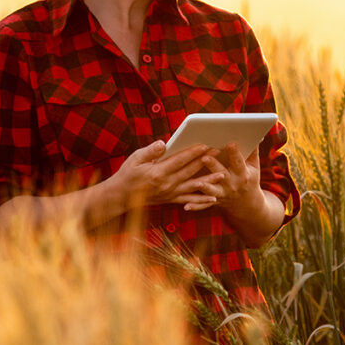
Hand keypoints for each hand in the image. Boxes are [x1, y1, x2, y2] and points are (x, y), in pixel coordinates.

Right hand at [105, 140, 224, 210]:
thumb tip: (164, 143)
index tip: (205, 145)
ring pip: (193, 187)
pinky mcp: (171, 199)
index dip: (193, 152)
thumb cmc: (128, 174)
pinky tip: (214, 198)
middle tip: (219, 152)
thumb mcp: (135, 159)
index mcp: (157, 172)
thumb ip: (150, 151)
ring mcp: (170, 193)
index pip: (179, 160)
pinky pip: (189, 201)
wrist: (122, 196)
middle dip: (206, 161)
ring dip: (209, 181)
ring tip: (222, 174)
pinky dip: (202, 200)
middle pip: (190, 171)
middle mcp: (166, 184)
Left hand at [197, 142, 263, 214]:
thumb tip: (258, 135)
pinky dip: (195, 206)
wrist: (247, 204)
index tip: (230, 143)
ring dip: (205, 187)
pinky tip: (186, 206)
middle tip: (205, 157)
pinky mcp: (214, 201)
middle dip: (214, 166)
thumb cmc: (249, 178)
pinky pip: (203, 205)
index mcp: (243, 174)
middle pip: (222, 174)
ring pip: (212, 191)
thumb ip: (253, 151)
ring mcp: (223, 194)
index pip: (239, 162)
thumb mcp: (254, 166)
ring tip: (197, 182)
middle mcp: (232, 184)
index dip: (235, 153)